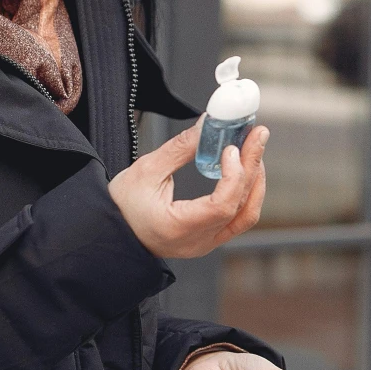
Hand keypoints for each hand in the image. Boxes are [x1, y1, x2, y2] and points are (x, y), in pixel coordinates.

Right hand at [107, 121, 267, 259]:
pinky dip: (246, 193)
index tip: (232, 149)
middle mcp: (197, 242)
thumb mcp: (146, 170)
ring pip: (246, 215)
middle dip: (252, 166)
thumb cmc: (121, 207)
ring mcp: (206, 244)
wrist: (112, 232)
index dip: (234, 176)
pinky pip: (239, 219)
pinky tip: (245, 169)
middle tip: (257, 135)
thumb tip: (208, 125)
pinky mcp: (209, 239)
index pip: (222, 207)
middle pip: (241, 207)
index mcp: (178, 228)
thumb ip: (180, 148)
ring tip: (254, 149)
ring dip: (254, 181)